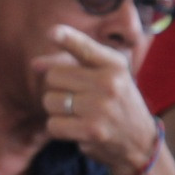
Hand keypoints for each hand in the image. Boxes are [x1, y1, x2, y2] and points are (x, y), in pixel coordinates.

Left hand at [35, 27, 157, 174]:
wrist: (140, 142)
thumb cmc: (115, 103)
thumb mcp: (104, 77)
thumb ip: (70, 65)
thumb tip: (35, 64)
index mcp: (114, 64)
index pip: (84, 47)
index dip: (67, 38)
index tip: (52, 32)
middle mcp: (109, 82)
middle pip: (54, 76)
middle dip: (57, 88)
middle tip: (77, 98)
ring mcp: (101, 107)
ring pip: (50, 101)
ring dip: (57, 110)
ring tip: (79, 114)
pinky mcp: (92, 131)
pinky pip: (53, 124)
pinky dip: (58, 128)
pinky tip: (77, 129)